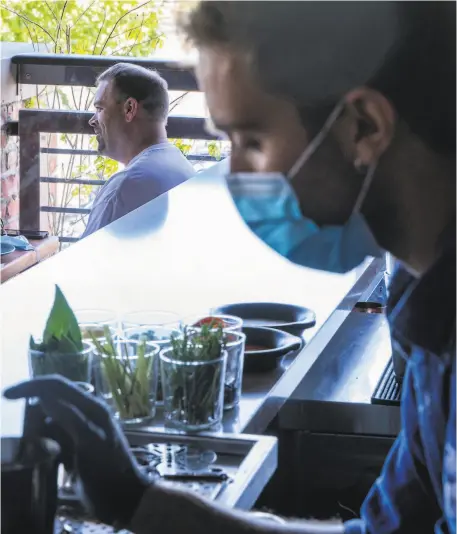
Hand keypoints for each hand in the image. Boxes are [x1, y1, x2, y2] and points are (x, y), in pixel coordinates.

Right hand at [4, 375, 149, 528]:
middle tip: (26, 437)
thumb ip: (71, 417)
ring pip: (49, 422)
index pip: (57, 385)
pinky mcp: (75, 447)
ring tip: (39, 452)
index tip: (6, 395)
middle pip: (50, 402)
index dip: (31, 386)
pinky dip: (44, 446)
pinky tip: (45, 460)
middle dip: (33, 415)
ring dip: (38, 433)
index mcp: (91, 407)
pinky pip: (52, 439)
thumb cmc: (109, 470)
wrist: (123, 499)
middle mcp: (85, 414)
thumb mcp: (90, 442)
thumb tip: (44, 396)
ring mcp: (80, 431)